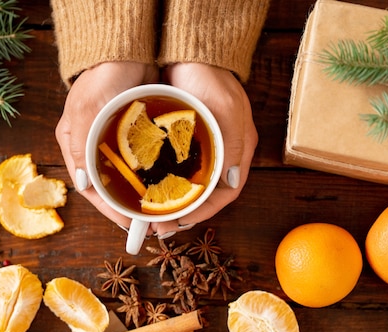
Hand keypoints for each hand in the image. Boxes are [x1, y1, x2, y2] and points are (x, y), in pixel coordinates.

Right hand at [55, 61, 158, 228]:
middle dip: (128, 206)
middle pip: (109, 187)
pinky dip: (151, 175)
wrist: (127, 47)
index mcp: (76, 144)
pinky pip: (141, 162)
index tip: (130, 224)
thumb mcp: (88, 108)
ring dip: (141, 194)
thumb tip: (81, 184)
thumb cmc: (103, 75)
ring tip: (160, 209)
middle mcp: (92, 146)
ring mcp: (112, 140)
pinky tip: (166, 184)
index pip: (90, 188)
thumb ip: (82, 145)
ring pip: (126, 177)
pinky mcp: (132, 133)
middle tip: (151, 223)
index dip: (110, 209)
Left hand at [153, 63, 257, 236]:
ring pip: (191, 185)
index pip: (225, 194)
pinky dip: (165, 182)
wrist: (190, 51)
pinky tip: (149, 187)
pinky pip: (178, 169)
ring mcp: (206, 146)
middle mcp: (224, 152)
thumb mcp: (224, 110)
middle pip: (207, 194)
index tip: (179, 221)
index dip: (203, 212)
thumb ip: (231, 146)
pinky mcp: (188, 139)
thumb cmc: (209, 78)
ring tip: (152, 213)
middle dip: (184, 212)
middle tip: (159, 224)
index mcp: (238, 150)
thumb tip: (230, 183)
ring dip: (173, 201)